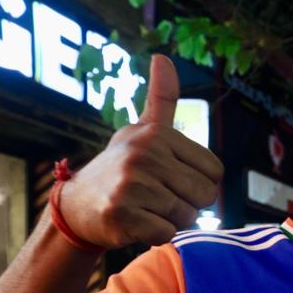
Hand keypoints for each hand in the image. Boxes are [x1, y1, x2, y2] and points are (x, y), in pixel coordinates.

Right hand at [58, 55, 222, 248]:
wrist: (77, 206)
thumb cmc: (121, 168)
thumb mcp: (142, 130)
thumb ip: (161, 99)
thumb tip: (163, 57)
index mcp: (157, 134)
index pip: (215, 173)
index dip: (198, 183)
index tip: (170, 179)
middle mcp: (143, 154)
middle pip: (205, 196)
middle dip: (187, 204)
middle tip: (156, 197)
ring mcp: (131, 184)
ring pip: (187, 217)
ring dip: (170, 220)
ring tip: (144, 208)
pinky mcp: (122, 214)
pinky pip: (166, 234)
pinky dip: (154, 235)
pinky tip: (134, 223)